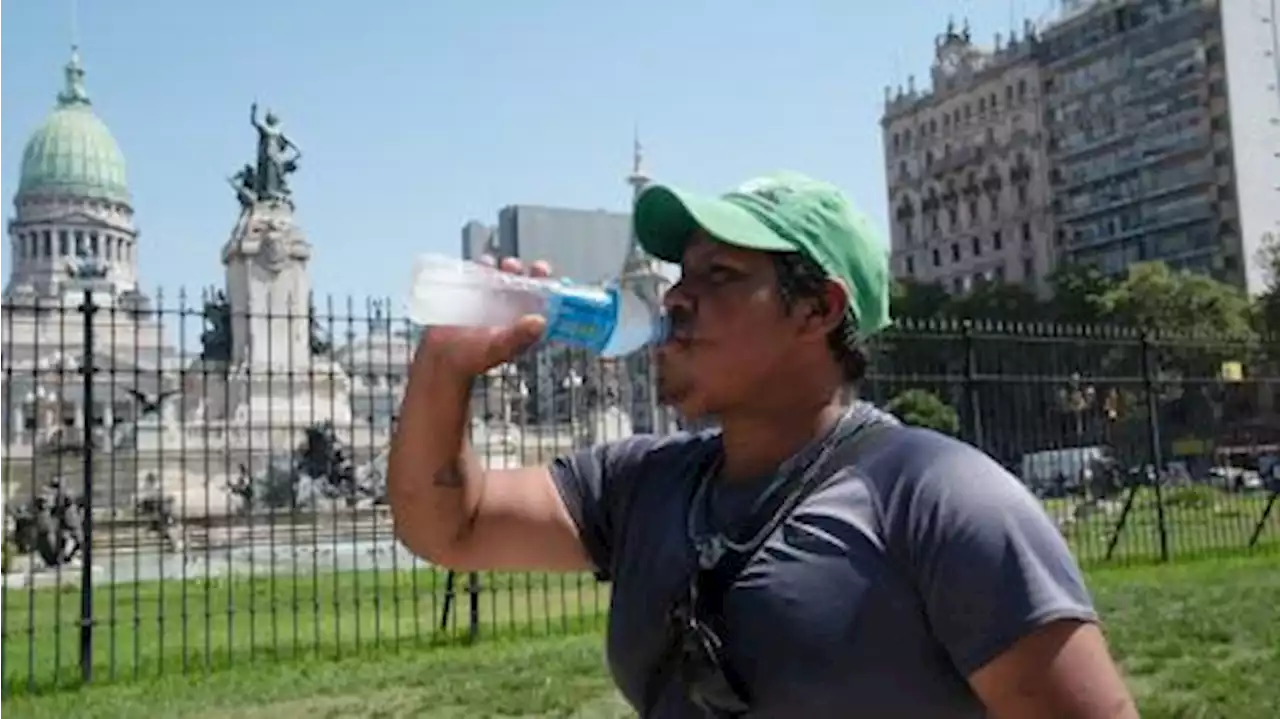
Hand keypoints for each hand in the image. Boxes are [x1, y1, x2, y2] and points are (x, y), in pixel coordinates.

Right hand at [420, 256, 553, 377]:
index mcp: (522, 323)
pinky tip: (482, 263)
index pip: (539, 300)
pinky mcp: (472, 296)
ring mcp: (491, 301)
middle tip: (514, 266)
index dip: (543, 284)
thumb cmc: (472, 358)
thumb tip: (540, 322)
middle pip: (522, 284)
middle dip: (522, 272)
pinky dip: (483, 268)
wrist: (440, 359)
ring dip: (504, 269)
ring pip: (503, 278)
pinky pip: (481, 276)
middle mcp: (510, 309)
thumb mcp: (497, 348)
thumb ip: (517, 337)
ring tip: (498, 264)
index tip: (541, 270)